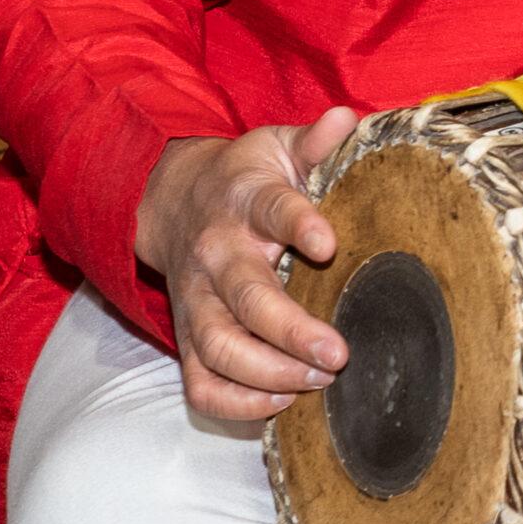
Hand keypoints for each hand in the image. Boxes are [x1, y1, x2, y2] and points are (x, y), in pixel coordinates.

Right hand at [135, 106, 358, 419]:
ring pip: (219, 349)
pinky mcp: (187, 336)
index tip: (327, 244)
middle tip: (337, 354)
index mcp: (246, 200)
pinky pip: (201, 384)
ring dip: (269, 373)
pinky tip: (282, 401)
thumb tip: (347, 119)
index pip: (273, 210)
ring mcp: (198, 300)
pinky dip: (237, 404)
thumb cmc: (246, 178)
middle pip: (247, 298)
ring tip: (319, 380)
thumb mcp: (278, 147)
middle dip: (291, 331)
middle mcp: (218, 254)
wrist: (175, 200)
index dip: (299, 225)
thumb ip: (315, 141)